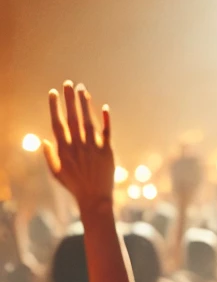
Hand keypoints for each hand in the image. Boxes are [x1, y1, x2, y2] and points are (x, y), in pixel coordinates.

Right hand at [43, 82, 114, 211]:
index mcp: (64, 149)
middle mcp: (78, 146)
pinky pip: (107, 132)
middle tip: (68, 83)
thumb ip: (49, 156)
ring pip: (89, 121)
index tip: (52, 92)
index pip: (57, 123)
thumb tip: (44, 140)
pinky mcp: (108, 152)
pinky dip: (106, 120)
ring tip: (82, 89)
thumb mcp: (56, 172)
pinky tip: (104, 107)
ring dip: (85, 104)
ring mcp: (94, 148)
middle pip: (73, 118)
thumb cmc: (74, 185)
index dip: (54, 107)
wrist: (95, 198)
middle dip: (69, 99)